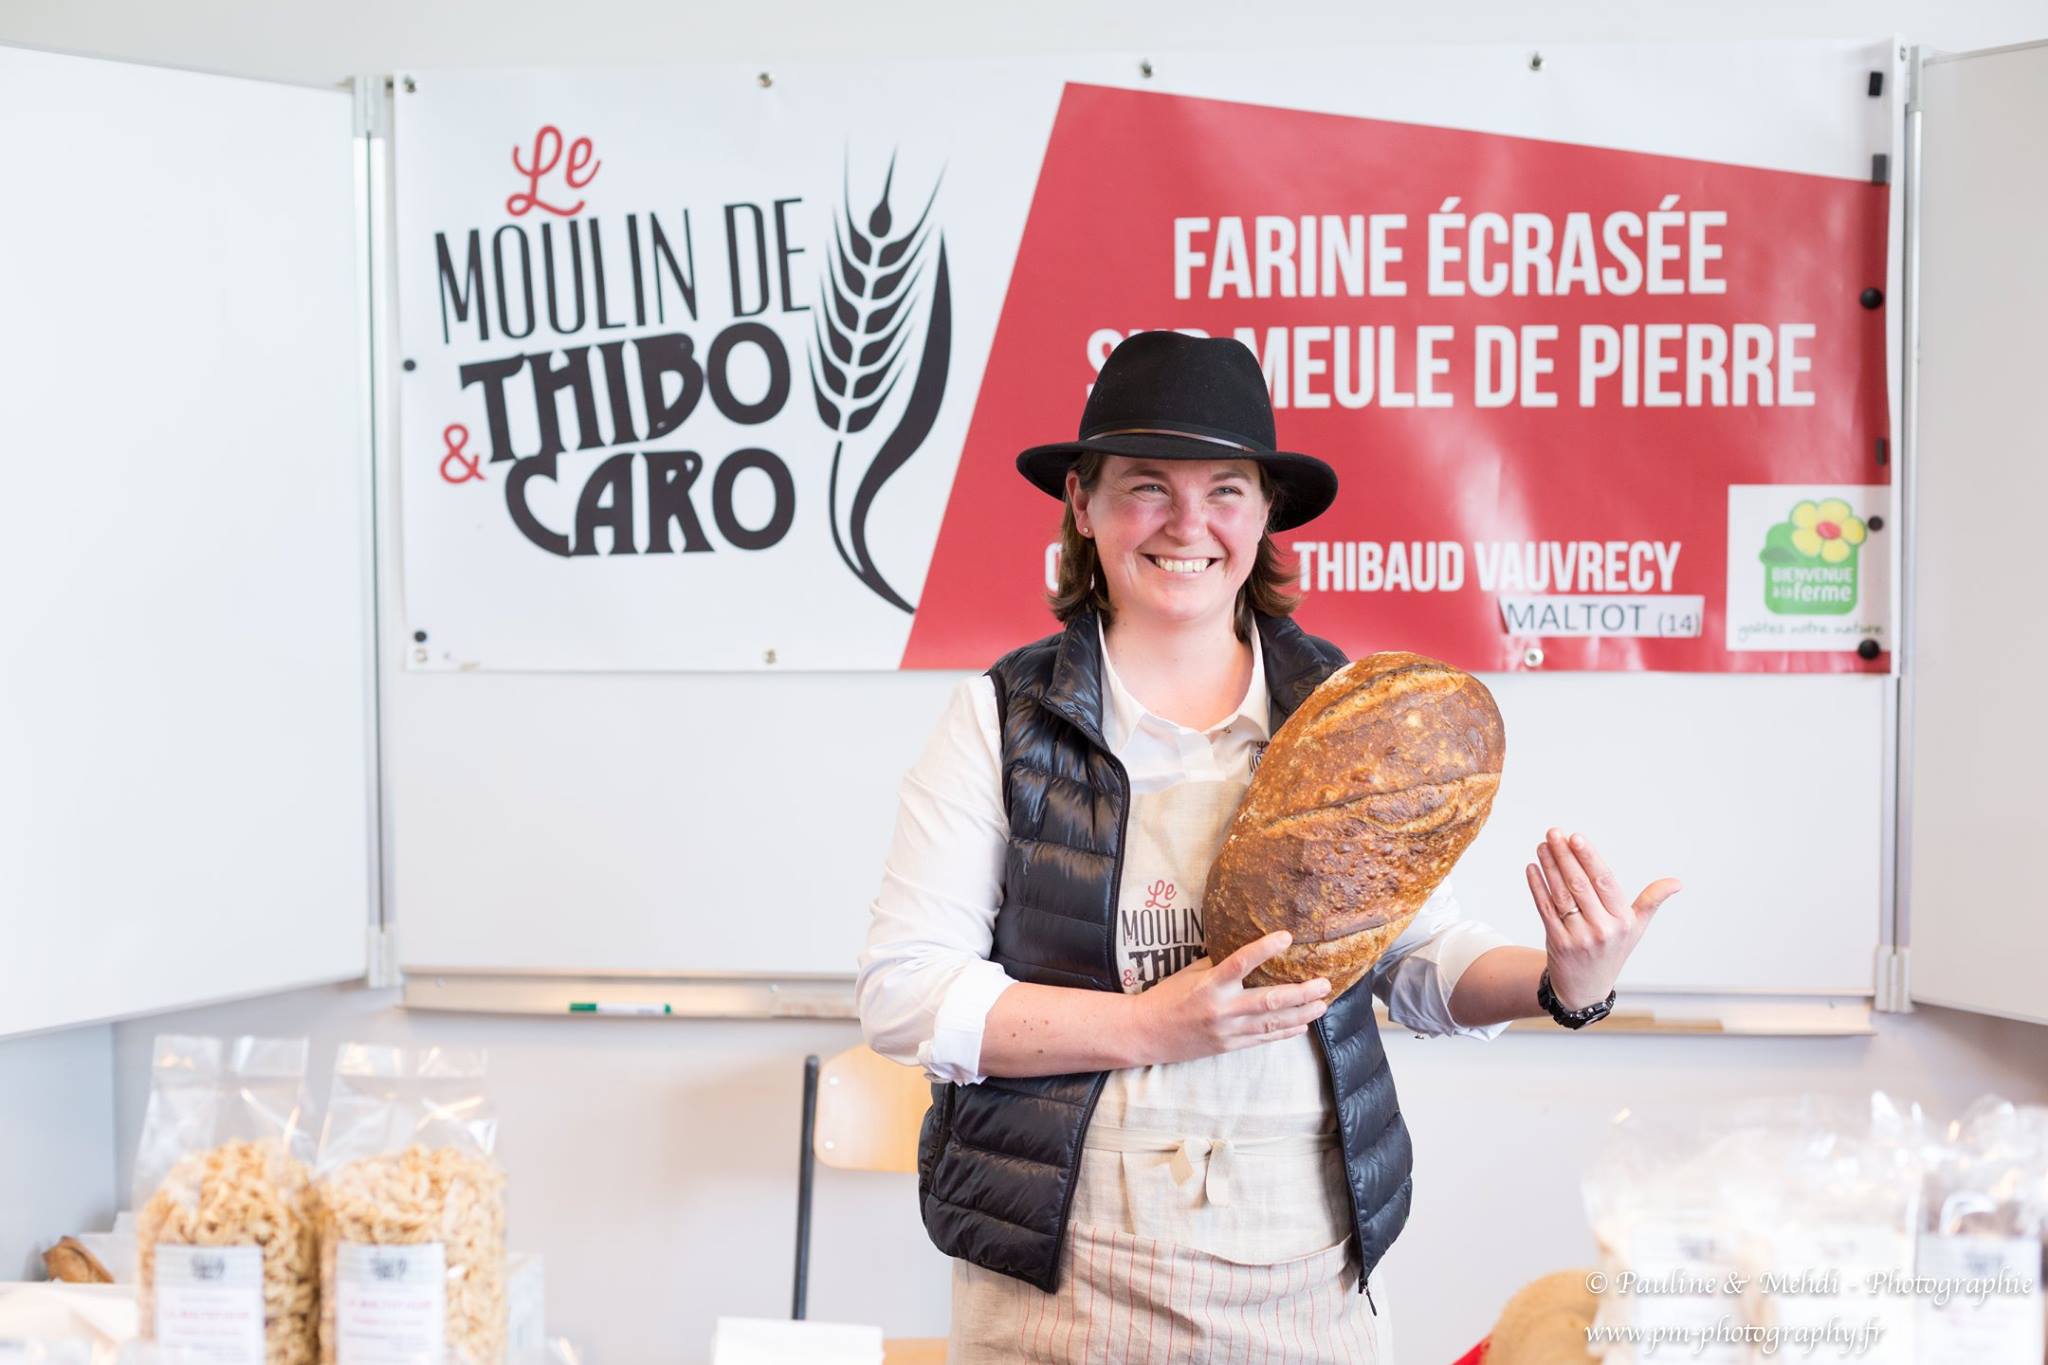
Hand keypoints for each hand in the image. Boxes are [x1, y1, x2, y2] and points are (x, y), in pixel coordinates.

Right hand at [1132, 930, 1332, 1063]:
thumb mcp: (1189, 973)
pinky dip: (1285, 1032)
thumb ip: (1218, 965)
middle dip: (1302, 993)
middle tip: (1324, 984)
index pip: (1242, 962)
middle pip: (1270, 1000)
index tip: (1287, 936)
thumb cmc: (1167, 997)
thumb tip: (1247, 953)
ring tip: (1322, 1004)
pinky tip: (1302, 1024)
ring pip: (1273, 1023)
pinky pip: (1263, 1039)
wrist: (1147, 1034)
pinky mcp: (1229, 1046)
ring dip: (1301, 1014)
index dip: (1265, 948)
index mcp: (1211, 985)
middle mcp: (1222, 1009)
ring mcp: (1228, 1031)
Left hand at [1526, 828, 1681, 1011]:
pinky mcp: (1558, 943)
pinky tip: (1532, 868)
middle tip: (1554, 833)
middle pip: (1580, 885)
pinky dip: (1537, 887)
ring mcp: (1579, 937)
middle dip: (1566, 856)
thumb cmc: (1612, 951)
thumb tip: (1677, 883)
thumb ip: (1652, 901)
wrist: (1586, 988)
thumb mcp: (1636, 928)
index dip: (1589, 858)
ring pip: (1561, 895)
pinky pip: (1546, 910)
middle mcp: (1602, 929)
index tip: (1576, 837)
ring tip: (1543, 845)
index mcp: (1623, 921)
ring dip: (1550, 867)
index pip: (1605, 882)